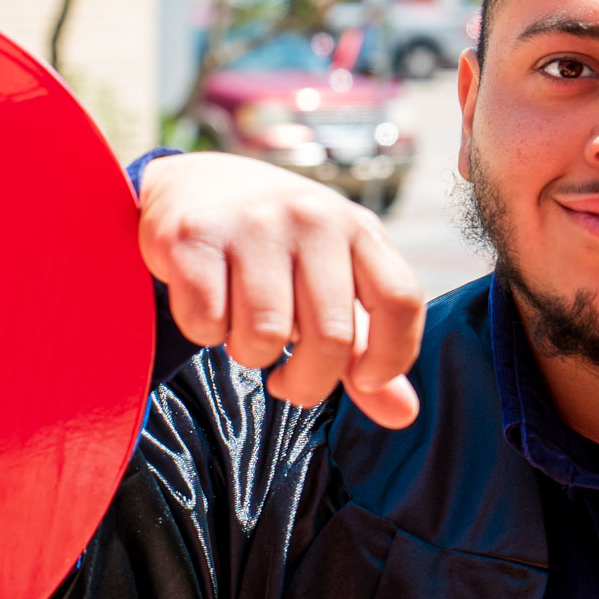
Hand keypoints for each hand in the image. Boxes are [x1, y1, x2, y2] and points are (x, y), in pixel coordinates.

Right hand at [138, 152, 424, 427]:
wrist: (197, 182)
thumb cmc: (278, 247)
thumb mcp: (334, 280)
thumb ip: (368, 348)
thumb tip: (403, 415)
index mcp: (359, 228)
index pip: (401, 300)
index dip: (390, 357)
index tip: (364, 379)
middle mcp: (313, 217)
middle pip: (332, 337)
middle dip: (308, 382)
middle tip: (288, 380)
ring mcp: (254, 223)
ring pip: (265, 337)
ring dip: (251, 355)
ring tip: (245, 329)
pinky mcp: (195, 235)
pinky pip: (207, 322)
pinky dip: (204, 332)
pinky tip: (210, 306)